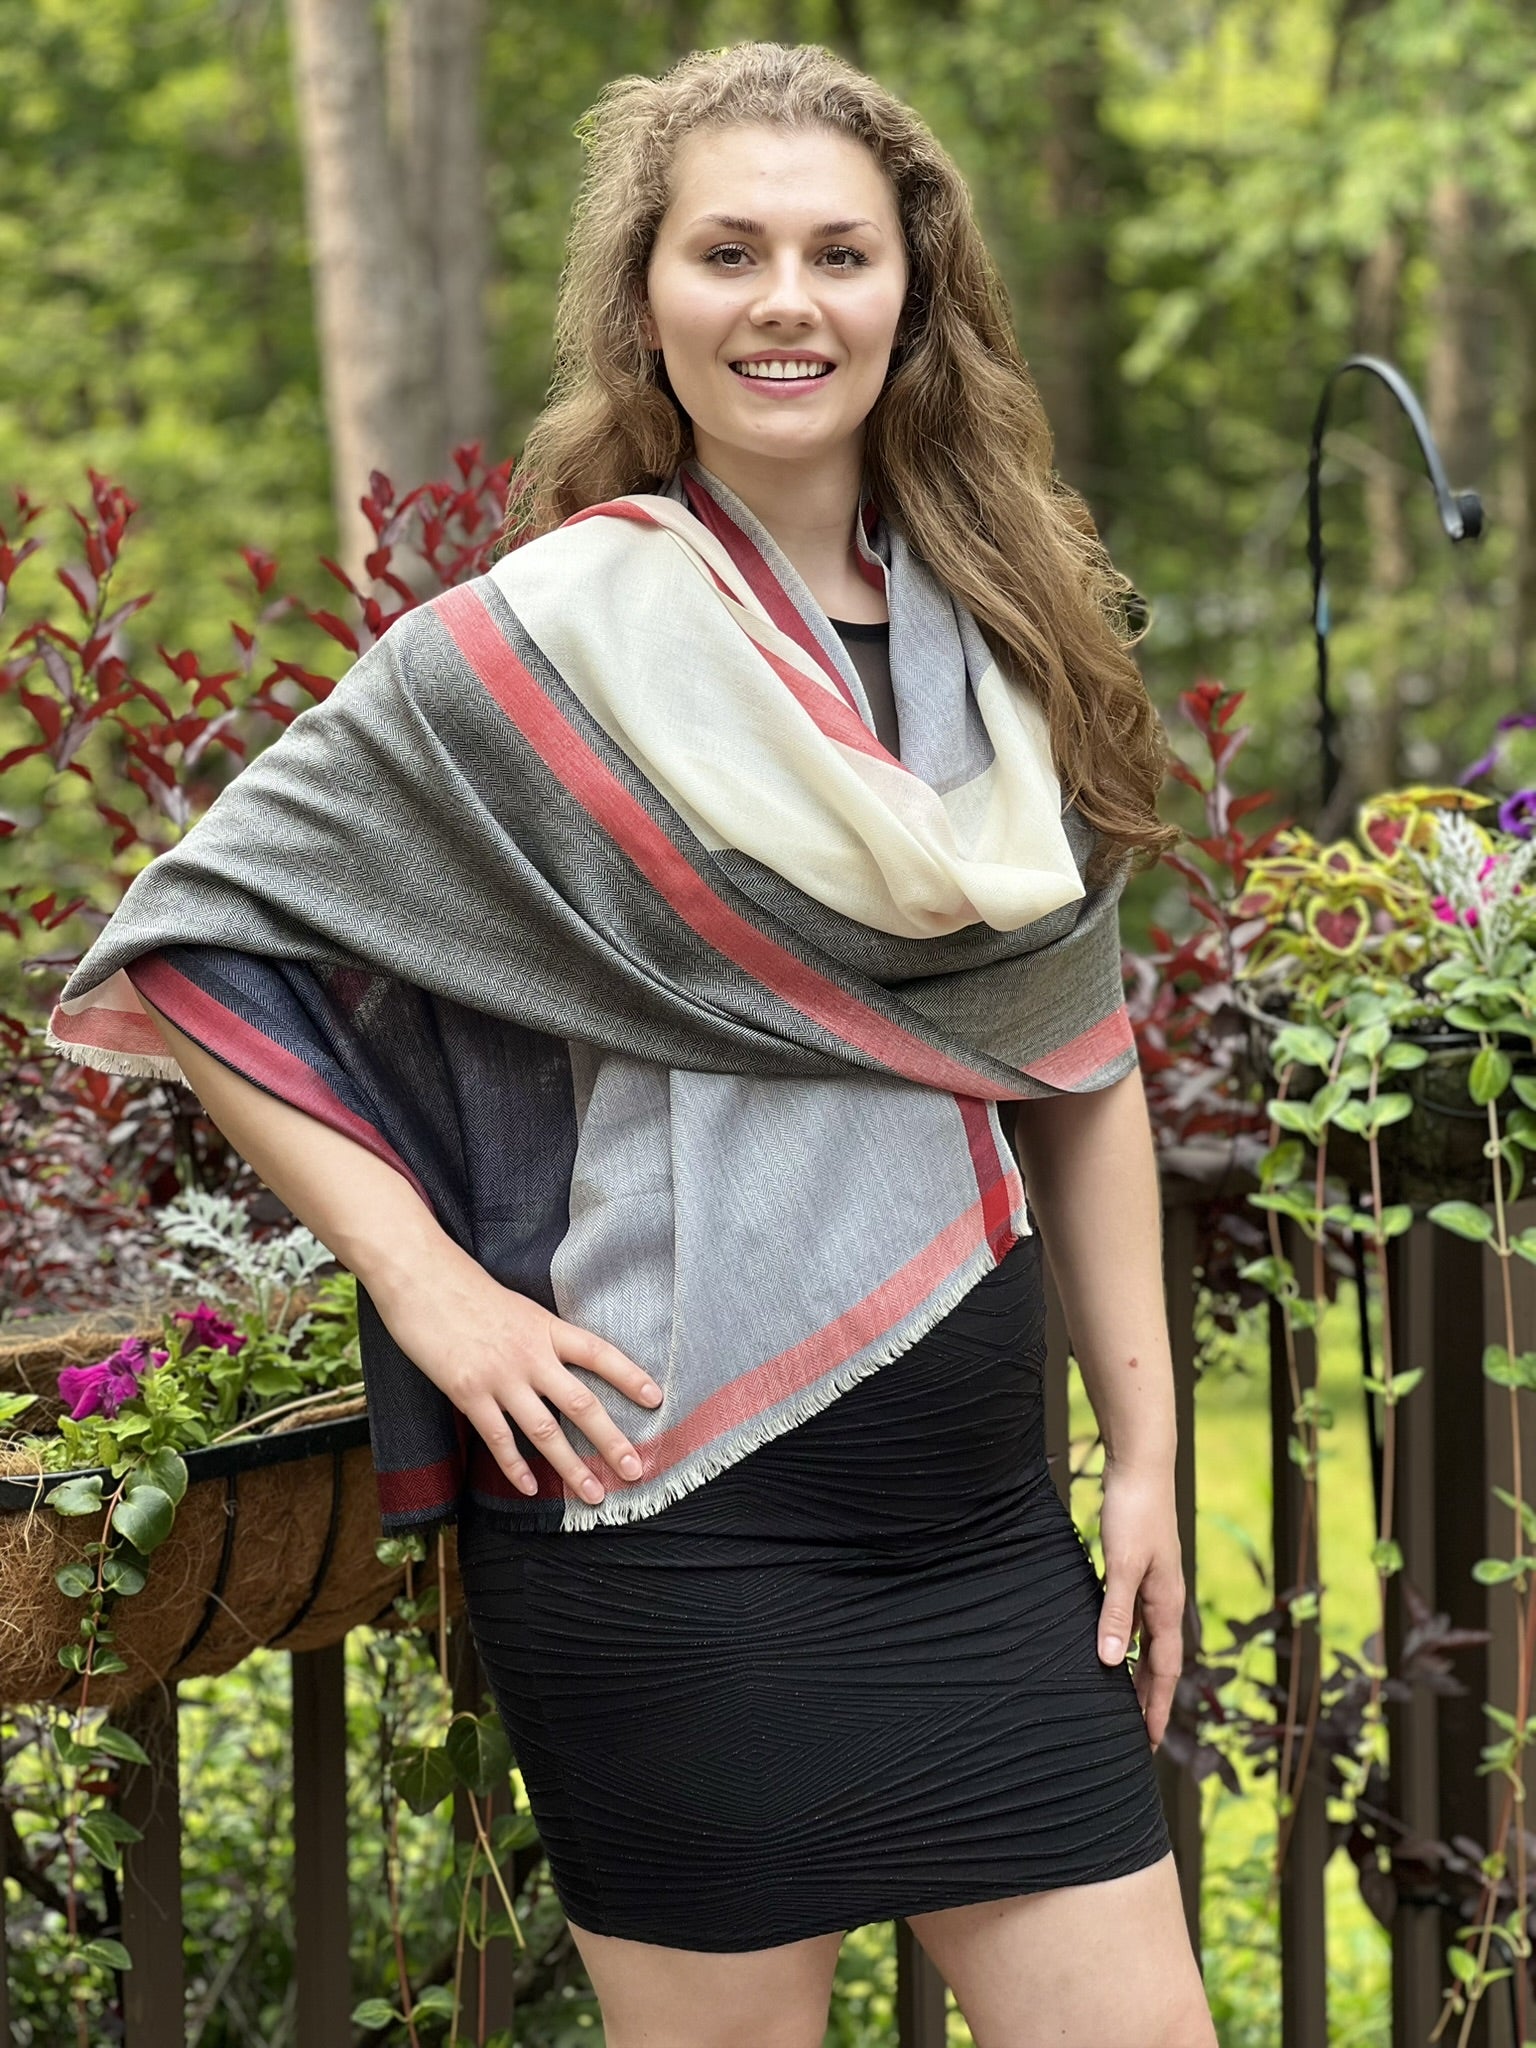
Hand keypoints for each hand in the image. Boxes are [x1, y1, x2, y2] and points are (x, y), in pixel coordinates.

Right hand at [370, 1238, 663, 1504]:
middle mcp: (531, 1355)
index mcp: (546, 1328)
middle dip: (611, 1441)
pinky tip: (530, 1488)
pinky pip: (499, 1438)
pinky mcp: (468, 1392)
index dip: (629, 1376)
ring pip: (545, 1431)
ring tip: (593, 1494)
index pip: (599, 1354)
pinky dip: (515, 1466)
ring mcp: (500, 1376)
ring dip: (571, 1467)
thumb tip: (559, 1364)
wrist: (421, 1278)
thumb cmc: (466, 1289)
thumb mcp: (517, 1307)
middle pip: (581, 1404)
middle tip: (635, 1470)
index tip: (655, 1399)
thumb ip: (539, 1337)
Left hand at [1095, 1460, 1185, 1749]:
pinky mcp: (1139, 1570)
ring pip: (1147, 1641)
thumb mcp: (1122, 1566)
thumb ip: (1115, 1614)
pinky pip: (1136, 1619)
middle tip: (1136, 1735)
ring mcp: (1154, 1585)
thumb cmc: (1134, 1513)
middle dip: (1149, 1698)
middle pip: (1159, 1661)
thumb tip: (1109, 1662)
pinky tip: (1111, 1645)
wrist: (1140, 1468)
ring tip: (1122, 1699)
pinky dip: (1127, 1641)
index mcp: (1166, 1605)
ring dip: (1138, 1672)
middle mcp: (1164, 1600)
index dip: (1154, 1706)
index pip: (1164, 1670)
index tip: (1146, 1742)